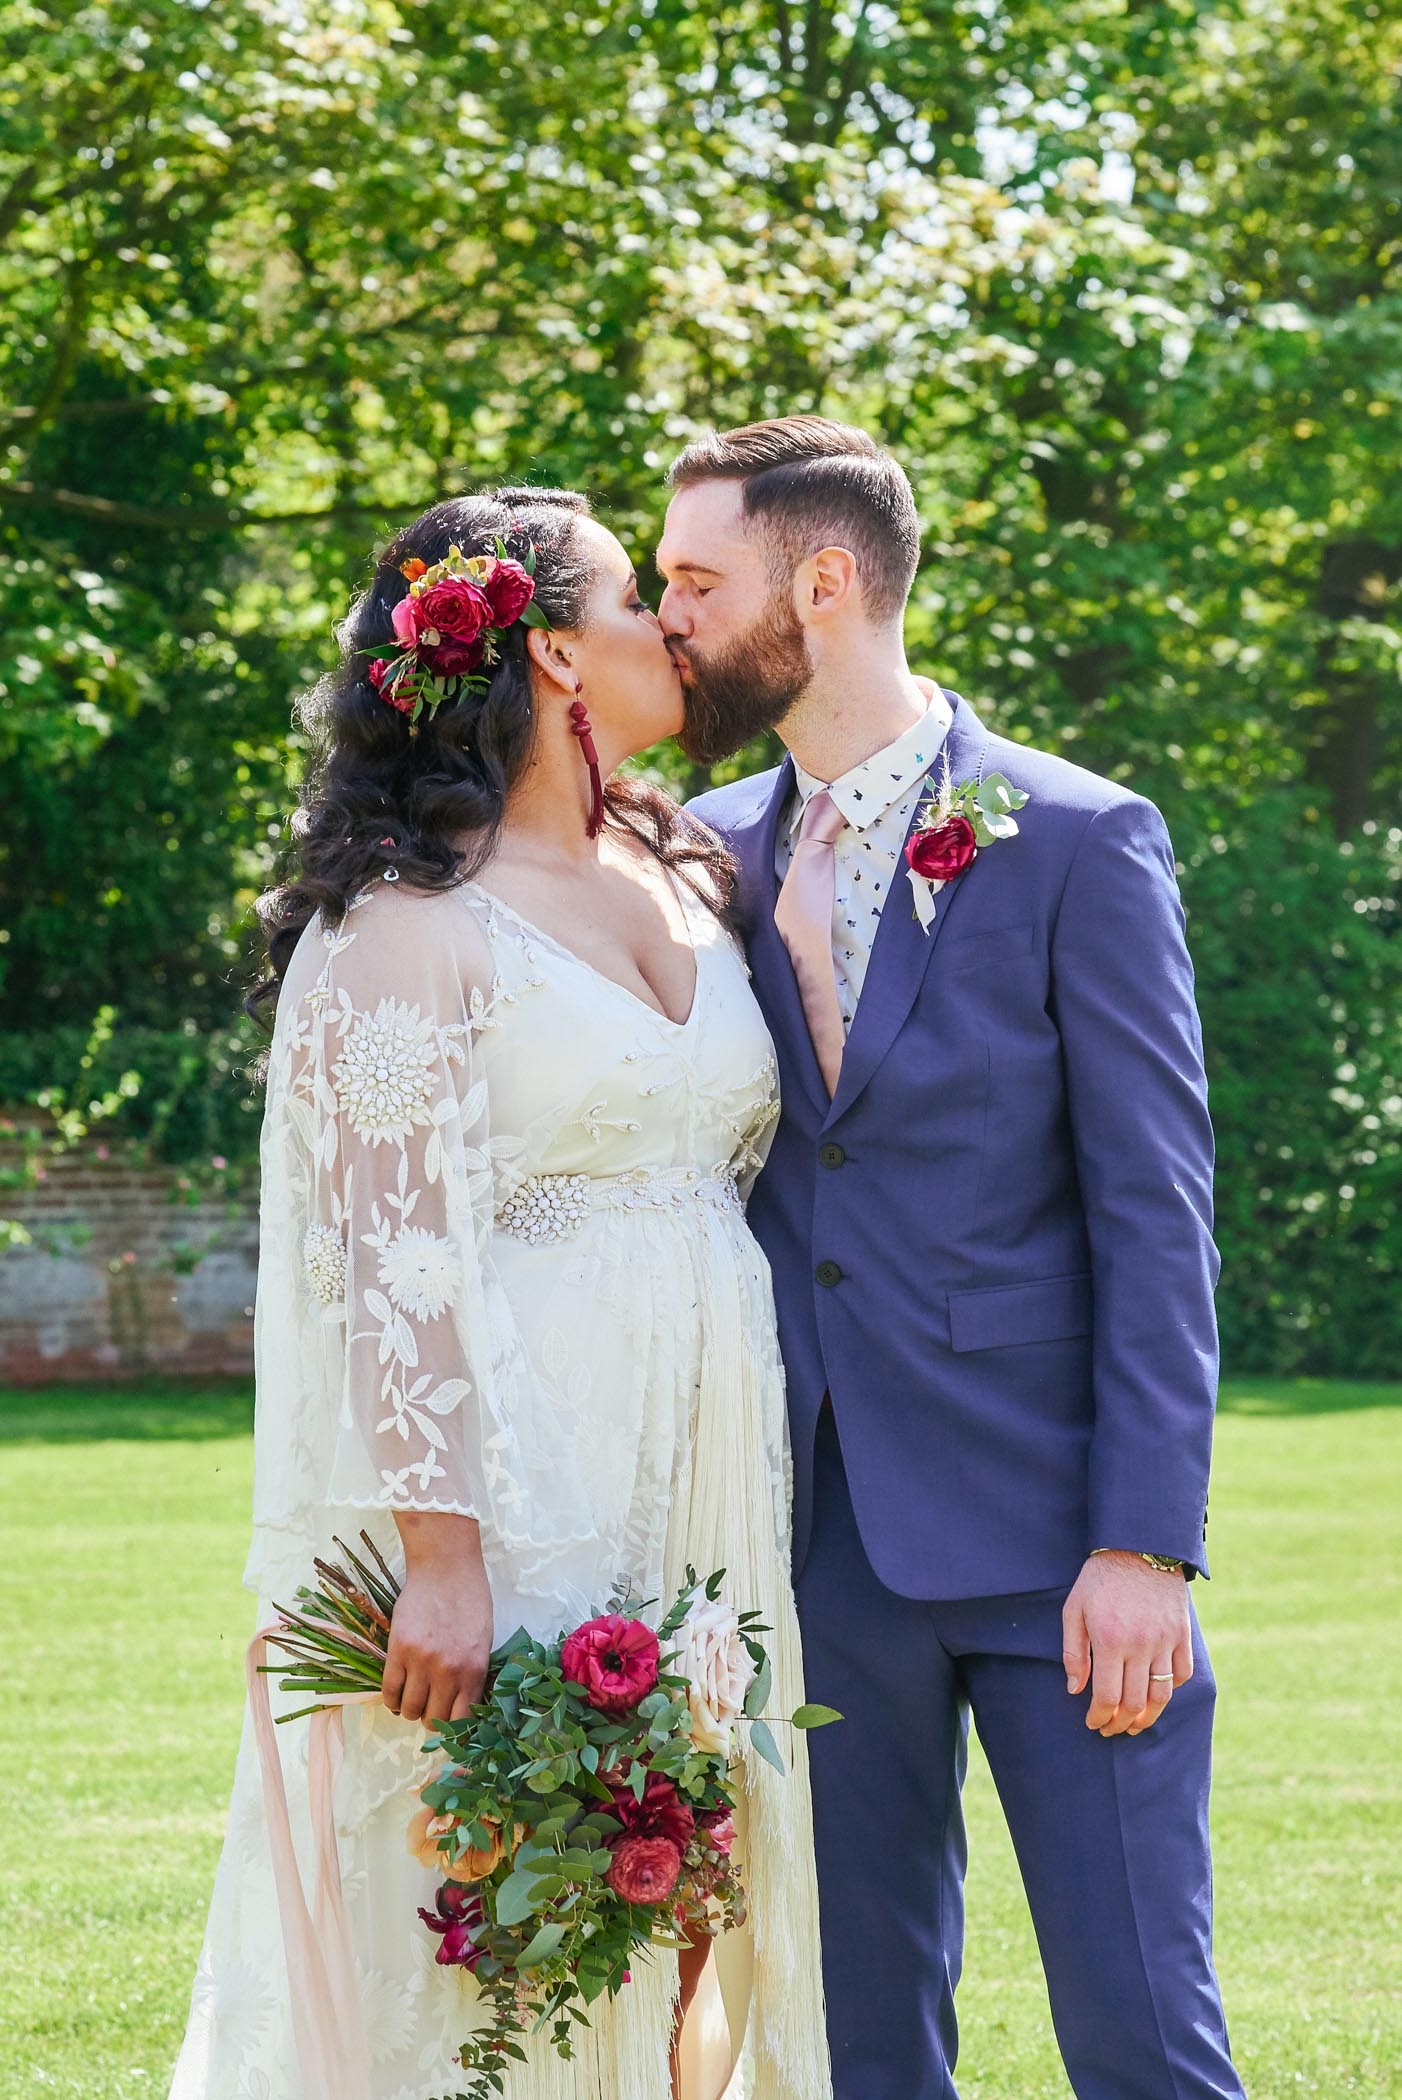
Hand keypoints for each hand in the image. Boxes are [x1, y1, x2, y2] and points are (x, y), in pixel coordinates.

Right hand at [383, 1512, 492, 1725]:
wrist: (446, 1568)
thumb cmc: (470, 1600)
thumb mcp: (483, 1640)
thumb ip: (473, 1674)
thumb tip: (462, 1705)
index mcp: (474, 1671)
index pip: (461, 1720)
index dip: (453, 1727)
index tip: (448, 1723)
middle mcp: (448, 1672)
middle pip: (434, 1719)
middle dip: (431, 1719)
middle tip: (429, 1708)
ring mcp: (421, 1662)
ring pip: (409, 1709)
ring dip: (410, 1710)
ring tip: (412, 1699)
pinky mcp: (398, 1650)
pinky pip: (389, 1691)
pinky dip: (391, 1700)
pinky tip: (396, 1695)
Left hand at [1062, 1550, 1192, 1736]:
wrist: (1139, 1546)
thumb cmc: (1099, 1579)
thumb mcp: (1074, 1609)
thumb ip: (1073, 1651)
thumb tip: (1075, 1690)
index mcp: (1110, 1640)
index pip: (1107, 1697)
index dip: (1099, 1718)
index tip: (1093, 1724)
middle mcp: (1140, 1645)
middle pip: (1135, 1703)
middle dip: (1120, 1724)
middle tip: (1110, 1730)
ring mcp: (1165, 1641)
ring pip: (1162, 1696)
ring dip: (1148, 1718)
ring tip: (1134, 1725)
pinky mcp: (1182, 1634)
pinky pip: (1182, 1674)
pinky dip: (1171, 1690)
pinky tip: (1156, 1695)